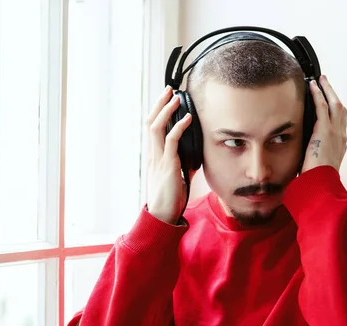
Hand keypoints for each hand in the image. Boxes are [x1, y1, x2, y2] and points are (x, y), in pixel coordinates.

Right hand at [145, 86, 195, 223]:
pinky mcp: (167, 165)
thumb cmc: (170, 198)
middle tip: (169, 89)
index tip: (167, 98)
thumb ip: (183, 164)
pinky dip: (179, 127)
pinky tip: (187, 118)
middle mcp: (153, 154)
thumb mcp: (178, 176)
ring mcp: (158, 159)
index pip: (152, 128)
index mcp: (154, 156)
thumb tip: (195, 156)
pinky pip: (171, 141)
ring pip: (157, 127)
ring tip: (176, 97)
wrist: (162, 215)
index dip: (158, 111)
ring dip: (166, 110)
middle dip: (159, 104)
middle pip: (151, 122)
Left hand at [301, 75, 346, 173]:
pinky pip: (322, 107)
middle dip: (334, 94)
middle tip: (326, 83)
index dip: (336, 110)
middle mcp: (341, 136)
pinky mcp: (324, 130)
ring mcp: (334, 132)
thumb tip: (305, 156)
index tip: (332, 101)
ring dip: (327, 90)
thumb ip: (315, 156)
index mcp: (340, 145)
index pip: (341, 122)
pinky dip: (318, 95)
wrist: (321, 184)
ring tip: (320, 80)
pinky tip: (313, 86)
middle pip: (341, 109)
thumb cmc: (318, 180)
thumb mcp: (319, 166)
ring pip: (334, 104)